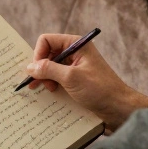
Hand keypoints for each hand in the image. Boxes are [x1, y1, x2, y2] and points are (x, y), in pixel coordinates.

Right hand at [26, 33, 147, 131]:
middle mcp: (75, 52)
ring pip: (51, 67)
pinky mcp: (76, 80)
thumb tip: (29, 67)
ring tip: (49, 90)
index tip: (36, 71)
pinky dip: (52, 84)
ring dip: (46, 78)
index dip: (38, 54)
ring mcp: (75, 66)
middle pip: (47, 54)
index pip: (47, 40)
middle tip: (38, 84)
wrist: (119, 108)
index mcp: (76, 44)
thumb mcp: (71, 78)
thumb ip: (48, 69)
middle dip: (41, 68)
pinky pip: (58, 78)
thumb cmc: (100, 89)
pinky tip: (53, 94)